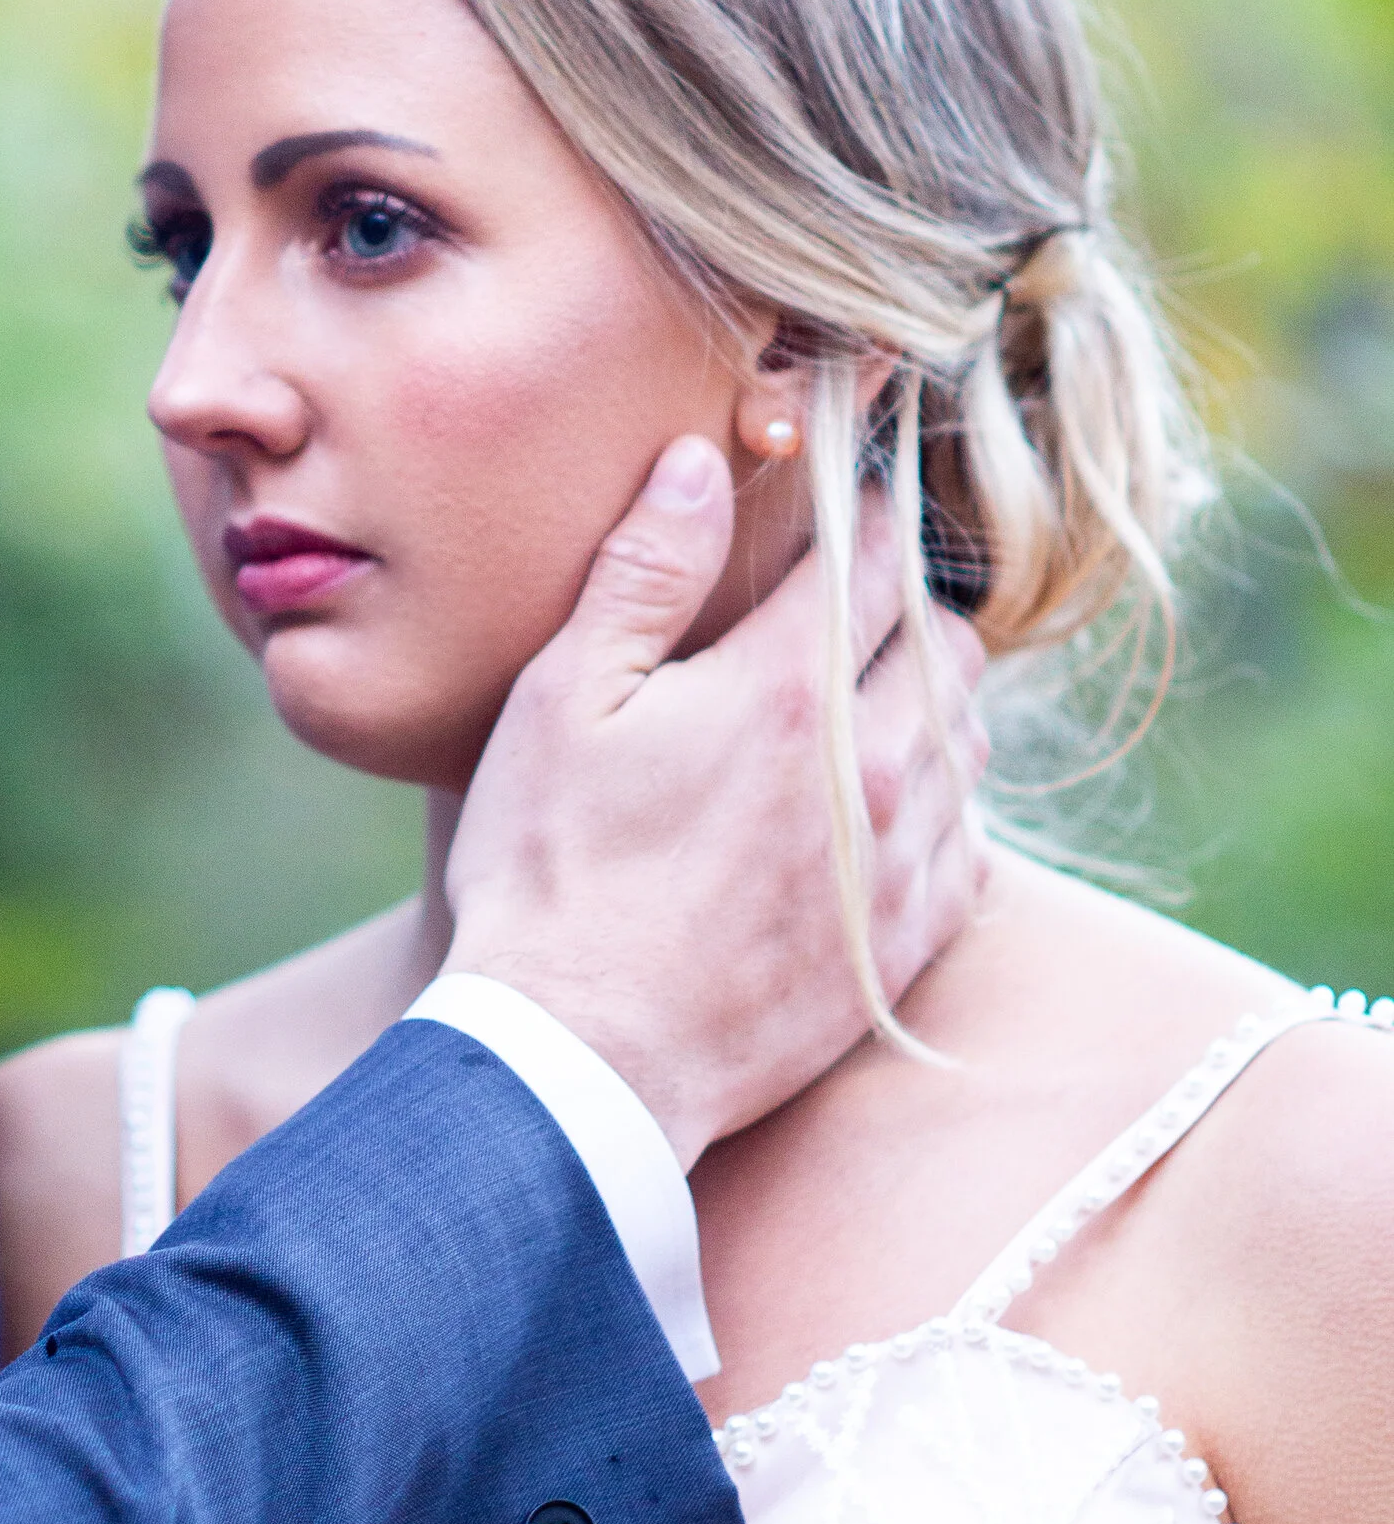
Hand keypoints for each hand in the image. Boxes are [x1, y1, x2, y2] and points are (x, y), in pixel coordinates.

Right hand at [441, 435, 986, 1164]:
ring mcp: (902, 862)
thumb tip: (701, 462)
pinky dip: (941, 808)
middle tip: (850, 607)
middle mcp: (874, 767)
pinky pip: (972, 844)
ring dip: (928, 706)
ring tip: (862, 707)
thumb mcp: (565, 700)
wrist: (583, 1060)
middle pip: (945, 643)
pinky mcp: (907, 944)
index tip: (847, 505)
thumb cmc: (552, 874)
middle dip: (905, 607)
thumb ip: (644, 572)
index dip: (864, 517)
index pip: (876, 559)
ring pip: (969, 741)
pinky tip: (880, 813)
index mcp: (790, 689)